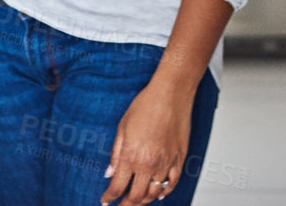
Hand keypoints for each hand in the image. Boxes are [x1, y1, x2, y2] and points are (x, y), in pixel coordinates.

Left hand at [101, 78, 192, 204]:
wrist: (171, 92)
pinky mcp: (179, 158)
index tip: (106, 201)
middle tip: (120, 205)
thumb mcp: (122, 127)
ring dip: (143, 200)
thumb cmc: (146, 104)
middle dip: (125, 205)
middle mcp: (149, 164)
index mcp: (131, 156)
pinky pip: (172, 184)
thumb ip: (116, 153)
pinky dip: (164, 192)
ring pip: (154, 193)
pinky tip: (158, 194)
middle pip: (136, 197)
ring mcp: (166, 163)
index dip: (110, 198)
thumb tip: (109, 173)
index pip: (117, 187)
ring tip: (136, 200)